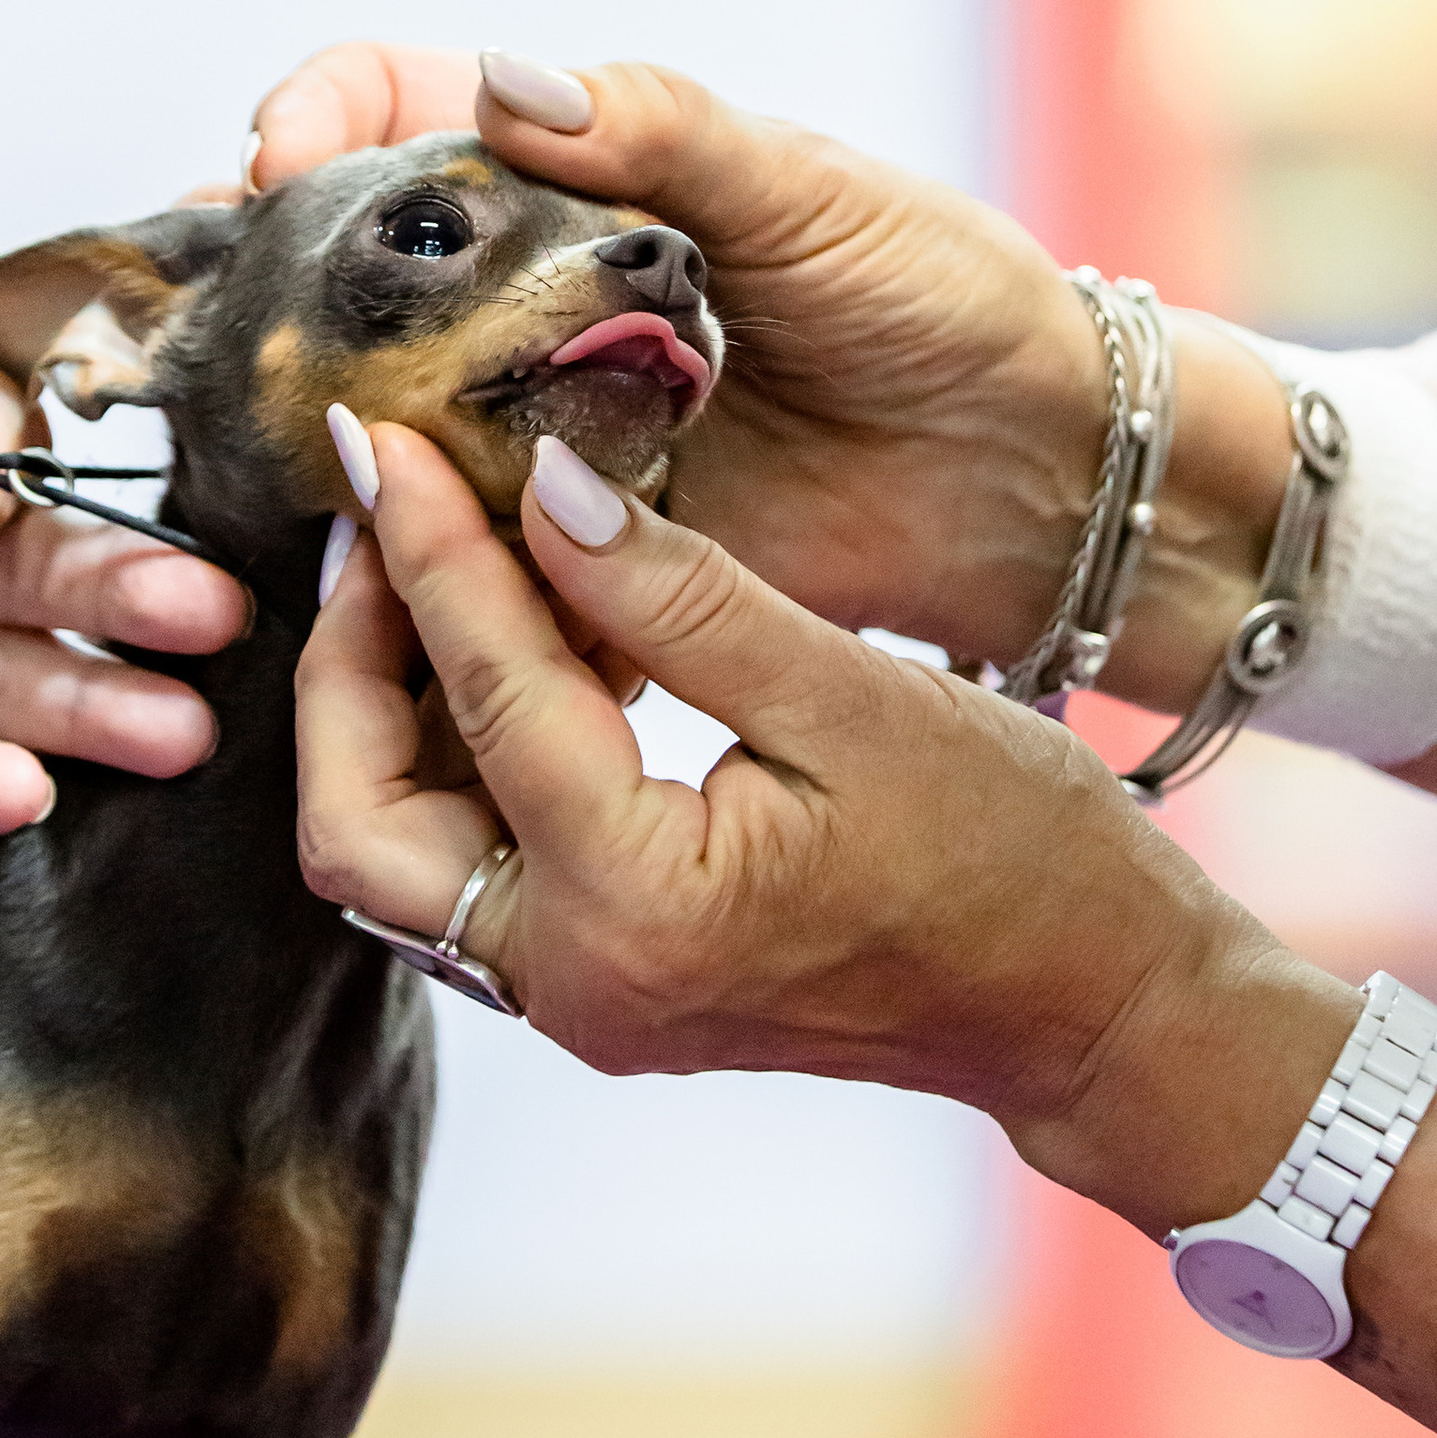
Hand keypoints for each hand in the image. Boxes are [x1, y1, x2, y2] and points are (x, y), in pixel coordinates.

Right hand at [245, 44, 1294, 686]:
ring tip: (271, 448)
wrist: (1034, 475)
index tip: (281, 161)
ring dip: (323, 437)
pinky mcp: (576, 550)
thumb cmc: (940, 297)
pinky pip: (466, 559)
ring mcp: (545, 426)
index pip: (403, 112)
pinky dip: (414, 569)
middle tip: (202, 315)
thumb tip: (503, 79)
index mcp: (581, 177)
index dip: (321, 120)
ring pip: (386, 421)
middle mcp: (536, 297)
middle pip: (353, 275)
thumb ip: (659, 133)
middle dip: (262, 287)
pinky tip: (366, 573)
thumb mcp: (807, 190)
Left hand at [296, 419, 1351, 1193]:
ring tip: (423, 565)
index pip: (484, 695)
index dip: (426, 548)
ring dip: (389, 714)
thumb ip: (679, 595)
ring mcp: (583, 1000)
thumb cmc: (1015, 852)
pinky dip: (459, 759)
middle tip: (377, 522)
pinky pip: (470, 870)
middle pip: (360, 822)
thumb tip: (539, 481)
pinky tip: (502, 645)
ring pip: (399, 854)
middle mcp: (579, 980)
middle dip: (346, 667)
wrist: (1090, 1004)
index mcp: (642, 907)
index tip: (376, 433)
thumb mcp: (852, 692)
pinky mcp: (604, 987)